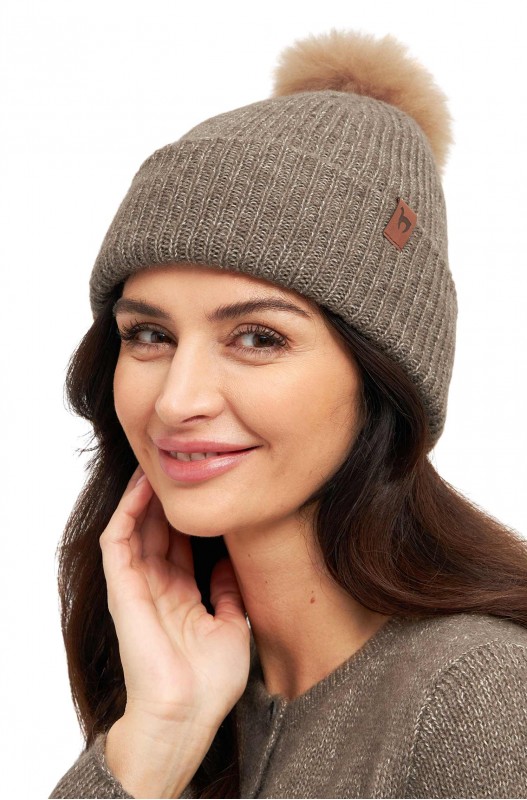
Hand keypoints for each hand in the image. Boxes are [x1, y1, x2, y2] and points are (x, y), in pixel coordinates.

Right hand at [99, 465, 250, 730]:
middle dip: (167, 500)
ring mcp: (137, 587)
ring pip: (135, 529)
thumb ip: (228, 592)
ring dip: (144, 498)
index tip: (206, 490)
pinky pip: (118, 540)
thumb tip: (232, 564)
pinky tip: (142, 488)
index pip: (182, 546)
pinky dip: (128, 511)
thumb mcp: (232, 627)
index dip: (189, 517)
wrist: (186, 713)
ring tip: (157, 466)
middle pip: (158, 531)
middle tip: (179, 467)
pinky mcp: (122, 587)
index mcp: (182, 597)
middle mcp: (157, 588)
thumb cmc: (210, 682)